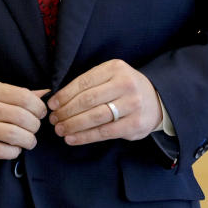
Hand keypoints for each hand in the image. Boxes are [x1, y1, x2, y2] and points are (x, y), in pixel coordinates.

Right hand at [0, 79, 48, 159]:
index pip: (24, 97)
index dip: (38, 107)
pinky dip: (14, 151)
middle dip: (35, 126)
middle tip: (35, 129)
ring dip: (28, 141)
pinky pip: (1, 151)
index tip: (41, 113)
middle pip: (22, 118)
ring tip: (29, 141)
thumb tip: (44, 94)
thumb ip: (15, 93)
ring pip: (14, 136)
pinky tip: (14, 149)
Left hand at [47, 59, 162, 144]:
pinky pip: (104, 132)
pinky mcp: (134, 125)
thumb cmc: (124, 88)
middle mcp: (125, 84)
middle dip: (66, 111)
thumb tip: (58, 98)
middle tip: (53, 119)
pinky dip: (85, 137)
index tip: (52, 104)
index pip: (84, 82)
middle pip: (87, 100)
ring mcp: (132, 105)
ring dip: (73, 125)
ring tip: (60, 130)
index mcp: (115, 68)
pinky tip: (72, 139)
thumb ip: (90, 83)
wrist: (156, 100)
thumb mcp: (111, 76)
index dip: (64, 94)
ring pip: (95, 117)